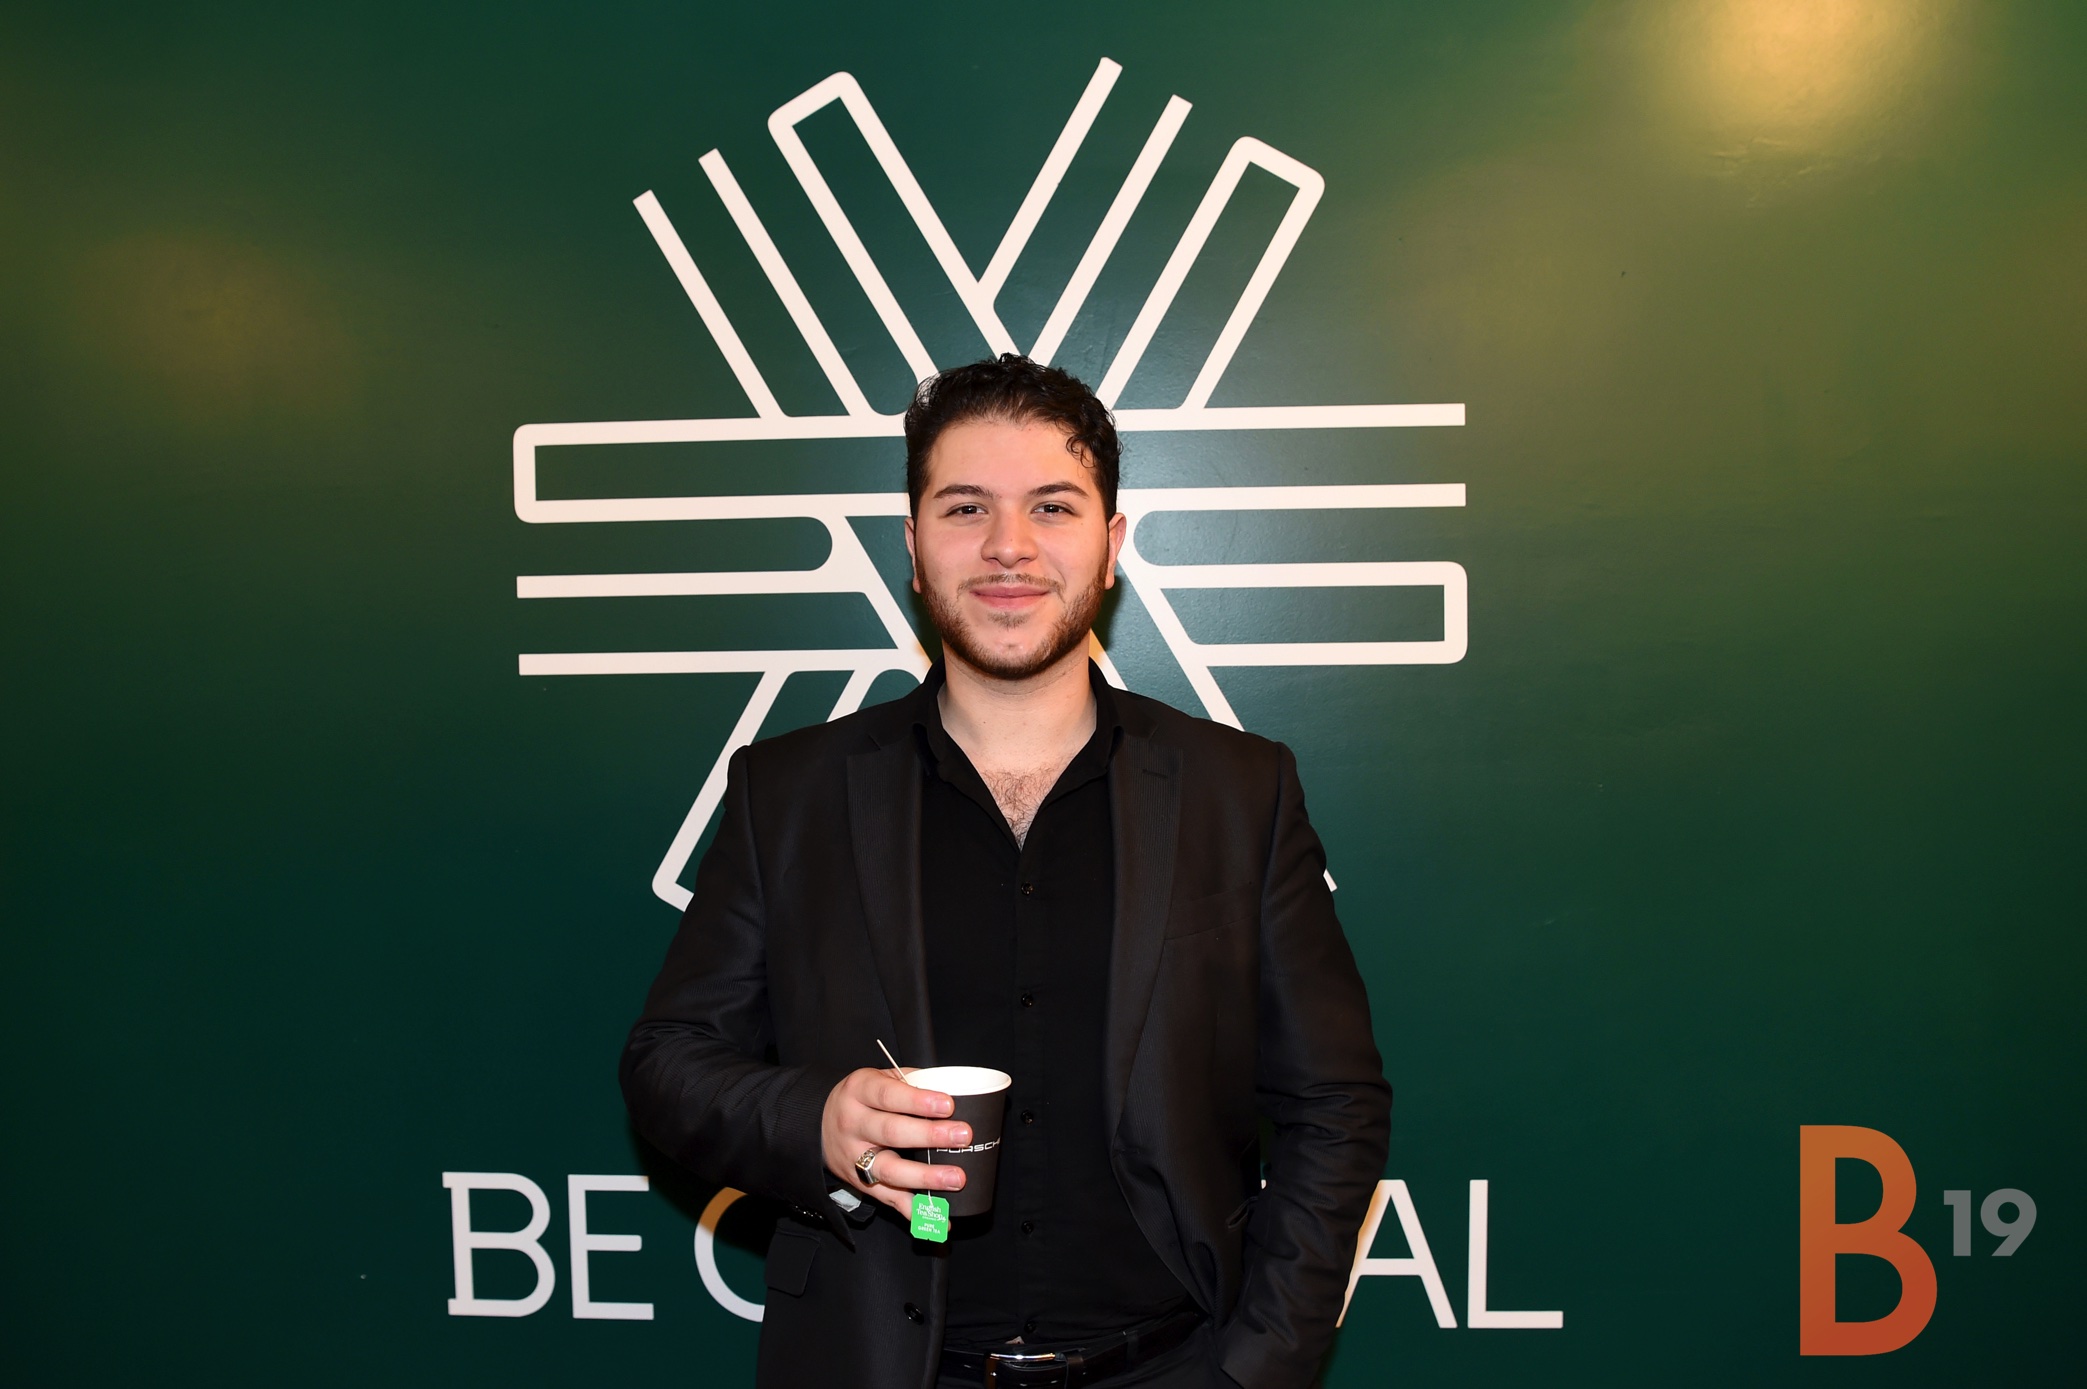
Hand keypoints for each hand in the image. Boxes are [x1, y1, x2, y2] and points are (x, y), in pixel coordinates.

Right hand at [821, 1068, 970, 1214]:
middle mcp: (854, 1124)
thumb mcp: (879, 1078)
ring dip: (926, 1177)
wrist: (818, 1126)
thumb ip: (912, 1081)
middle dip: (930, 1135)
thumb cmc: (862, 1098)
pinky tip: (940, 1219)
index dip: (918, 1101)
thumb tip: (957, 1089)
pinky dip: (915, 1212)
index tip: (948, 1105)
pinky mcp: (861, 1184)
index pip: (888, 1095)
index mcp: (859, 1091)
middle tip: (963, 1136)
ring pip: (890, 1170)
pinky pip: (890, 1199)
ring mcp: (855, 1158)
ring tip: (957, 1178)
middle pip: (891, 1132)